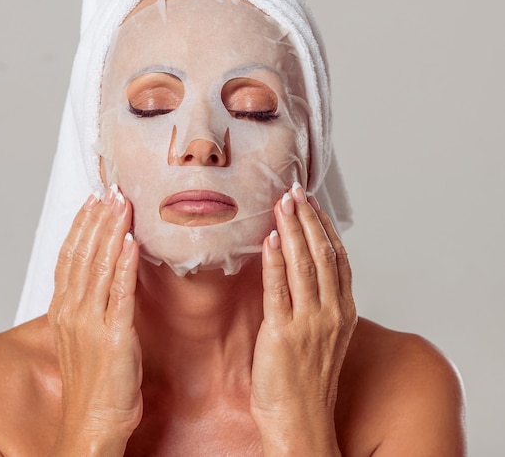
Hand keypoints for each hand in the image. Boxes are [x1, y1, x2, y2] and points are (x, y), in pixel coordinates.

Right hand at [48, 186, 141, 455]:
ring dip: (111, 232)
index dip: (81, 226)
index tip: (92, 201)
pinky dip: (125, 265)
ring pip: (99, 266)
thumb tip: (99, 277)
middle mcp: (73, 312)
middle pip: (82, 254)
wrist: (93, 424)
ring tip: (122, 204)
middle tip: (110, 191)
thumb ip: (88, 304)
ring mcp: (92, 323)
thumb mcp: (83, 336)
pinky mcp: (115, 337)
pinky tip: (132, 242)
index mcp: (64, 310)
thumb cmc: (92, 384)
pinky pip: (120, 293)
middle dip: (97, 219)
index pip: (69, 257)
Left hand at [251, 185, 356, 455]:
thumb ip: (317, 303)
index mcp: (344, 312)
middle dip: (308, 218)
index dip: (325, 226)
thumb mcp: (323, 337)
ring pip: (304, 265)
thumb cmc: (307, 382)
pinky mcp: (283, 334)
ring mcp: (310, 323)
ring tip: (283, 203)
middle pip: (323, 254)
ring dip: (293, 229)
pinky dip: (275, 262)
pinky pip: (279, 289)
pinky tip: (270, 239)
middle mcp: (332, 314)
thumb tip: (298, 269)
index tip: (312, 202)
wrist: (301, 423)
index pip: (338, 258)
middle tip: (295, 190)